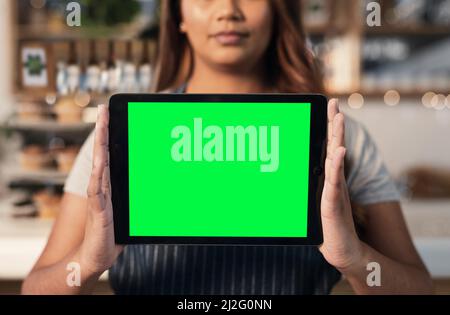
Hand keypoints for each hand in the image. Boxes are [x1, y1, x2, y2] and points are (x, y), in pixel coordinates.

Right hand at [79, 104, 123, 274]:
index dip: (109, 137)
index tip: (111, 117)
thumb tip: (159, 185)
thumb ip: (138, 197)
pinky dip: (97, 177)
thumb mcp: (130, 210)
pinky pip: (97, 192)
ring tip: (99, 126)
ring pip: (99, 167)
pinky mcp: (98, 212)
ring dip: (99, 146)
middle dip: (102, 132)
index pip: (110, 156)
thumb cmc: (113, 233)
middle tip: (102, 111)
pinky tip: (98, 164)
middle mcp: (102, 188)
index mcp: (110, 186)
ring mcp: (98, 198)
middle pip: (102, 155)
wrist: (97, 256)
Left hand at [318, 99, 364, 272]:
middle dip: (334, 124)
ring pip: (336, 160)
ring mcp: (335, 190)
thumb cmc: (328, 227)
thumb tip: (290, 177)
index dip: (329, 128)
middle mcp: (334, 180)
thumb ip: (309, 189)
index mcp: (328, 178)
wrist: (343, 250)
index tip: (328, 108)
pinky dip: (336, 165)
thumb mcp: (315, 203)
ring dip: (337, 138)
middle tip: (334, 103)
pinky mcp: (333, 203)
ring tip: (338, 118)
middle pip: (335, 147)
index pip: (328, 148)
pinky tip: (340, 151)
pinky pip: (334, 182)